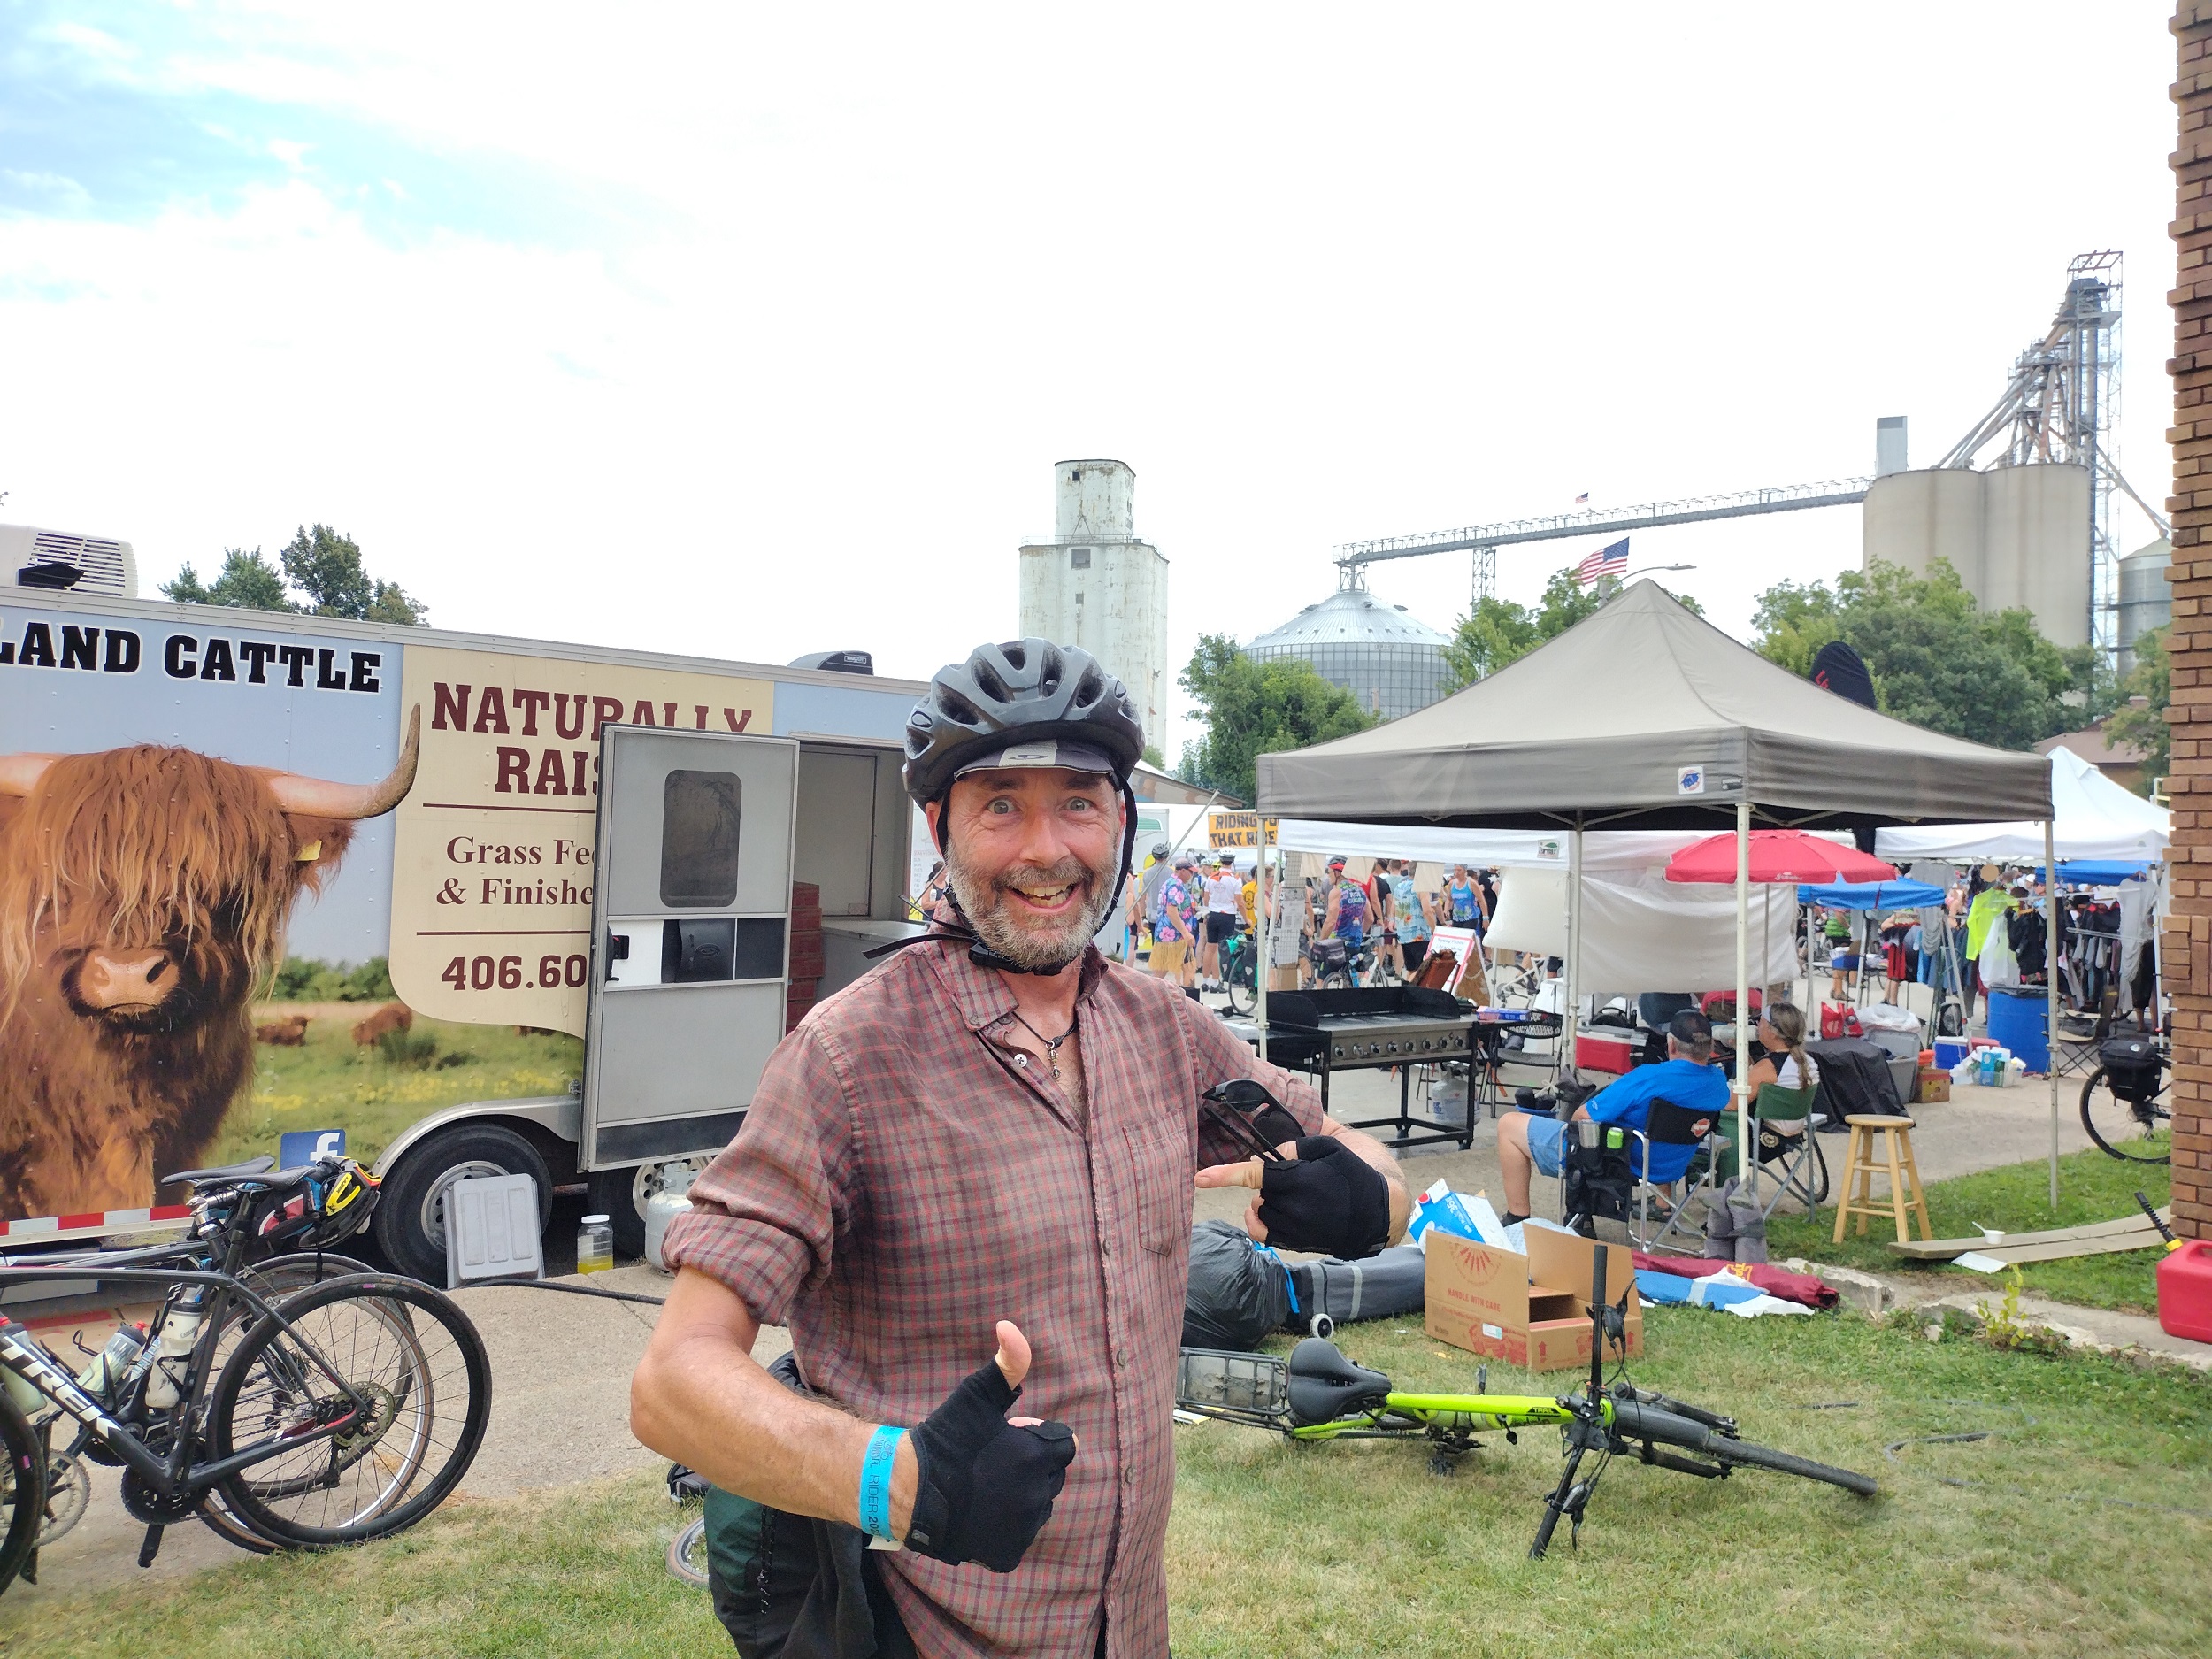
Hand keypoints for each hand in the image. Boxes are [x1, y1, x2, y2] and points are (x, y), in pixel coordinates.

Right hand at [901, 1320, 1077, 1571]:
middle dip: (1030, 1465)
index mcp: (1038, 1457)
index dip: (1036, 1437)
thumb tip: (1010, 1325)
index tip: (1007, 1436)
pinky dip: (1005, 1526)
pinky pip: (1019, 1534)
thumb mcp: (977, 1394)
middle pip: (1051, 1475)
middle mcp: (1037, 1496)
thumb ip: (1006, 1361)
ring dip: (1021, 1495)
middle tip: (992, 1460)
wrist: (908, 1489)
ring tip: (985, 1486)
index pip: (1064, 1443)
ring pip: (1037, 1506)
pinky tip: (980, 1512)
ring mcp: (1023, 1528)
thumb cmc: (945, 1438)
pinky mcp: (1008, 1554)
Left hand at [1198, 1137, 1389, 1257]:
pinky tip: (1272, 1211)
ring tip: (1295, 1195)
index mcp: (1300, 1180)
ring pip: (1260, 1211)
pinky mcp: (1295, 1244)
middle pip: (1259, 1192)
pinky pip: (1264, 1232)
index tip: (1199, 1179)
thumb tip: (1264, 1157)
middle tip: (1297, 1178)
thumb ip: (1294, 1148)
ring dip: (1268, 1201)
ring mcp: (1293, 1229)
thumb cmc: (1355, 1175)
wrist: (1379, 1213)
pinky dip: (1262, 1220)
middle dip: (1270, 1183)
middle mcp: (1293, 1208)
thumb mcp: (1328, 1148)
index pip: (1254, 1175)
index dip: (1224, 1175)